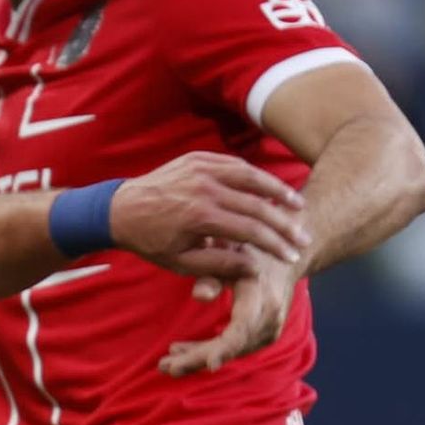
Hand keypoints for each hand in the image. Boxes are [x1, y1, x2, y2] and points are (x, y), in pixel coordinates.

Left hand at [111, 152, 308, 278]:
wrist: (121, 209)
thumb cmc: (151, 242)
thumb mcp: (181, 263)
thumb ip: (218, 264)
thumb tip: (254, 267)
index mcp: (200, 216)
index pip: (249, 230)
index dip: (274, 244)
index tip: (292, 256)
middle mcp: (203, 187)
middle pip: (256, 204)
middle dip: (284, 223)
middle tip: (304, 237)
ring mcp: (201, 168)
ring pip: (250, 177)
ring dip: (277, 192)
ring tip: (298, 207)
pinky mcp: (198, 158)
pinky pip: (234, 164)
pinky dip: (255, 176)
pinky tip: (270, 188)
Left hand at [158, 250, 300, 375]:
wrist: (287, 257)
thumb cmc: (252, 252)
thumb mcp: (232, 255)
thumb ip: (213, 274)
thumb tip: (198, 295)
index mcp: (262, 297)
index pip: (243, 330)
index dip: (225, 348)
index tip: (209, 364)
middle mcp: (269, 318)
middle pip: (231, 347)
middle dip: (198, 359)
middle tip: (165, 366)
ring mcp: (269, 330)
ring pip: (230, 351)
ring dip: (198, 357)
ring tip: (167, 360)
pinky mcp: (264, 336)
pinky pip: (234, 348)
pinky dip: (209, 352)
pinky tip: (183, 351)